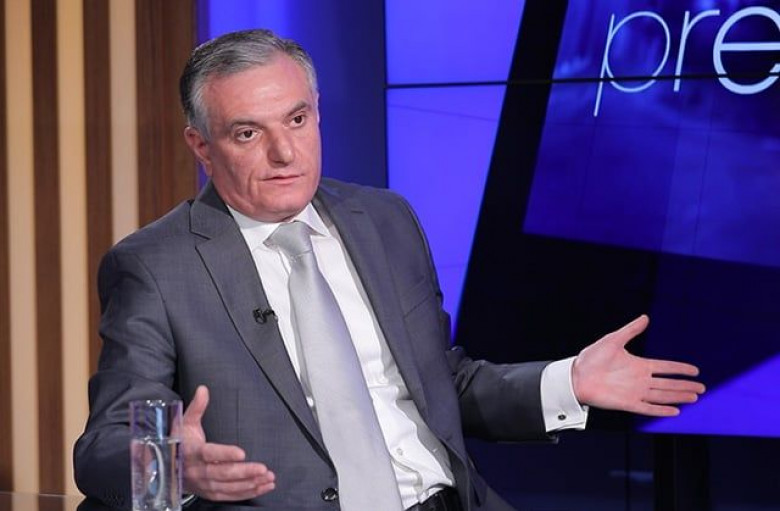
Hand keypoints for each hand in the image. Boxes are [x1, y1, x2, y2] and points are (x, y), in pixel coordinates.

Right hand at [180, 386, 275, 500]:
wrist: (166, 468)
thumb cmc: (179, 443)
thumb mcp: (184, 423)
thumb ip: (197, 407)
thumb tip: (203, 389)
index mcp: (192, 452)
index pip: (209, 454)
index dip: (225, 454)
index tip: (241, 453)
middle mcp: (197, 471)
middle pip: (222, 474)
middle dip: (244, 472)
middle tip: (263, 468)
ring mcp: (203, 485)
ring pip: (228, 487)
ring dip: (249, 484)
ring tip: (268, 478)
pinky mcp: (209, 493)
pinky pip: (229, 496)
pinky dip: (247, 493)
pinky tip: (262, 487)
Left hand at [572, 315, 704, 415]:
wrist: (576, 376)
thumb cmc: (592, 358)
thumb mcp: (613, 340)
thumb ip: (631, 330)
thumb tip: (645, 317)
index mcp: (639, 365)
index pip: (665, 367)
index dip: (680, 368)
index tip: (695, 370)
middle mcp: (640, 380)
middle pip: (668, 383)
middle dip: (685, 386)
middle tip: (702, 388)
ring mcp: (635, 392)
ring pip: (662, 395)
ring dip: (678, 396)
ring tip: (694, 397)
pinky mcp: (627, 403)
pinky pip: (648, 408)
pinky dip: (661, 410)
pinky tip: (675, 411)